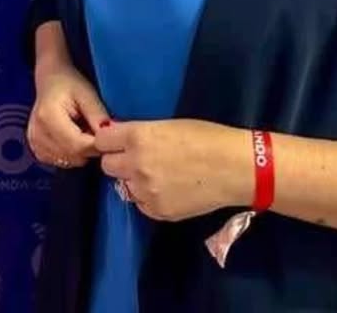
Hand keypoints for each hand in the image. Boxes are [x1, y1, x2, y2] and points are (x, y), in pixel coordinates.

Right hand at [26, 61, 110, 168]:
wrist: (50, 79)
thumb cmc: (69, 83)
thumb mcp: (87, 94)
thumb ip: (97, 116)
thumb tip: (111, 137)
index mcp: (48, 117)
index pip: (78, 146)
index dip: (97, 145)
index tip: (108, 136)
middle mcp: (37, 134)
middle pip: (73, 156)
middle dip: (90, 148)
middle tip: (95, 129)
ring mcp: (35, 143)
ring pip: (69, 162)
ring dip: (81, 152)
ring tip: (83, 130)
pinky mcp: (37, 149)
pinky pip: (61, 161)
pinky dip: (71, 154)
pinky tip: (73, 136)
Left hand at [94, 119, 251, 221]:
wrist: (234, 168)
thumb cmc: (206, 137)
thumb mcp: (168, 125)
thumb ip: (141, 133)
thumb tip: (121, 137)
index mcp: (138, 137)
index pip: (101, 139)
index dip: (109, 140)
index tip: (117, 141)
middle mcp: (136, 165)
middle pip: (107, 165)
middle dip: (119, 161)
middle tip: (136, 158)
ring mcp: (145, 191)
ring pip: (123, 186)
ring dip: (133, 180)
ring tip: (157, 175)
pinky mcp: (158, 212)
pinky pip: (140, 204)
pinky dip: (148, 198)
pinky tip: (167, 189)